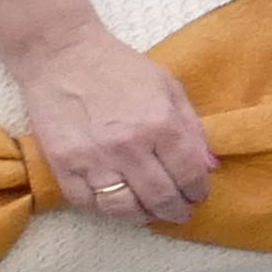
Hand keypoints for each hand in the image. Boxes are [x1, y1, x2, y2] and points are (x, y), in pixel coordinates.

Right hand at [19, 30, 214, 229]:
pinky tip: (116, 203)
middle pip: (160, 197)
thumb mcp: (169, 87)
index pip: (190, 174)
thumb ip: (192, 128)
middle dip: (176, 210)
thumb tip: (209, 166)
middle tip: (179, 212)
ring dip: (142, 216)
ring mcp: (93, 158)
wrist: (62, 55)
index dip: (198, 191)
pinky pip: (87, 203)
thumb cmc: (120, 68)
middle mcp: (129, 146)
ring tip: (150, 212)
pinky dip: (105, 210)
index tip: (198, 194)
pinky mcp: (62, 164)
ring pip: (124, 208)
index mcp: (160, 124)